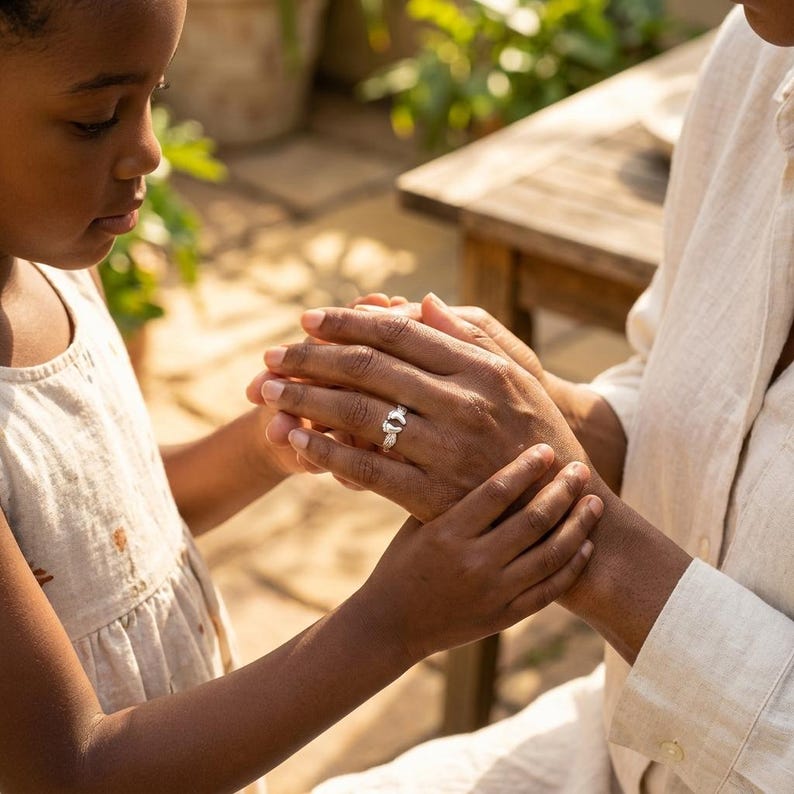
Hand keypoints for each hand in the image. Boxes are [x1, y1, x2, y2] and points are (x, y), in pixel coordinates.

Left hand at [257, 307, 588, 521]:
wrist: (560, 509)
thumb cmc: (536, 434)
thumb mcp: (518, 375)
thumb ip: (471, 336)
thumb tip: (422, 302)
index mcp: (481, 368)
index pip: (399, 332)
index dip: (347, 323)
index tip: (307, 319)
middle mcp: (464, 403)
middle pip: (369, 369)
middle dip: (312, 357)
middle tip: (272, 355)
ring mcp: (448, 450)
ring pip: (360, 415)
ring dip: (306, 399)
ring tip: (268, 391)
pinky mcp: (434, 495)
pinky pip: (368, 469)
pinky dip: (326, 451)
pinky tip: (295, 439)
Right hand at [355, 446, 599, 661]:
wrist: (391, 626)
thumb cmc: (400, 564)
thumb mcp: (414, 524)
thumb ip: (445, 495)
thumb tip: (475, 453)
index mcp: (447, 534)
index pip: (497, 491)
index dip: (526, 468)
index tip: (546, 449)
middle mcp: (474, 562)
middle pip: (533, 520)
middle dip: (562, 491)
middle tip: (580, 469)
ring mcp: (493, 593)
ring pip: (550, 555)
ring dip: (577, 525)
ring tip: (594, 502)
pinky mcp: (504, 617)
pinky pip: (549, 591)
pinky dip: (572, 567)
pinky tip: (586, 545)